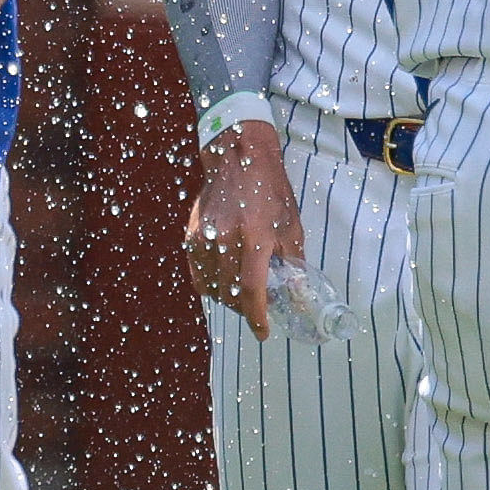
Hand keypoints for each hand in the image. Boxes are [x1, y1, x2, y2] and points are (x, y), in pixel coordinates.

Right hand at [185, 119, 307, 332]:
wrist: (237, 157)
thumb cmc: (269, 190)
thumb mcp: (291, 226)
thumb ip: (293, 264)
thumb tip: (297, 295)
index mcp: (254, 239)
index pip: (253, 292)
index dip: (257, 317)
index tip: (263, 332)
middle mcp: (225, 241)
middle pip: (231, 293)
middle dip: (244, 308)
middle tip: (257, 308)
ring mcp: (204, 238)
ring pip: (211, 287)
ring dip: (227, 297)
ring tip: (242, 293)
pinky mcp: (191, 235)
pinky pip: (198, 273)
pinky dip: (210, 284)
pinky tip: (223, 281)